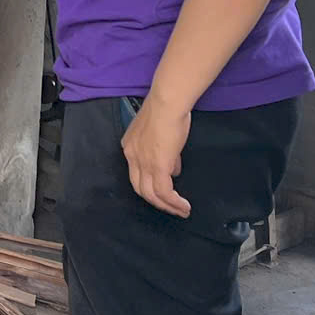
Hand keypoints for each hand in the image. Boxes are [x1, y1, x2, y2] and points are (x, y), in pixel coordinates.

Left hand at [121, 99, 192, 217]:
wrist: (167, 103)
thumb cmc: (167, 111)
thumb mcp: (161, 133)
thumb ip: (165, 152)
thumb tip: (174, 169)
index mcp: (130, 147)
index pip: (137, 173)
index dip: (152, 182)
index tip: (168, 186)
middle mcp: (132, 157)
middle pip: (141, 189)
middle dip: (157, 201)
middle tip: (172, 207)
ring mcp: (143, 163)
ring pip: (152, 195)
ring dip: (168, 206)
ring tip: (181, 211)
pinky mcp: (158, 167)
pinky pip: (165, 193)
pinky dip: (174, 203)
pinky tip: (184, 206)